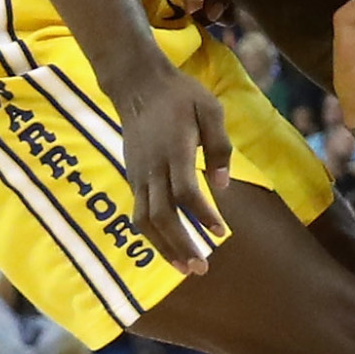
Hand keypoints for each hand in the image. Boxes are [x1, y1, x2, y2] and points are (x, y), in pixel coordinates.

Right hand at [111, 60, 229, 275]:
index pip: (185, 191)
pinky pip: (139, 213)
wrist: (137, 84)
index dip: (201, 214)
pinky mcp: (132, 177)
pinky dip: (152, 235)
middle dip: (181, 245)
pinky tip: (168, 248)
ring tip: (185, 268)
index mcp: (174, 150)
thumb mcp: (210, 109)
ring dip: (164, 248)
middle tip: (202, 269)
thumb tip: (222, 185)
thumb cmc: (180, 95)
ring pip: (145, 221)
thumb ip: (219, 145)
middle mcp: (152, 168)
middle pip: (162, 215)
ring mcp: (138, 174)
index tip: (221, 233)